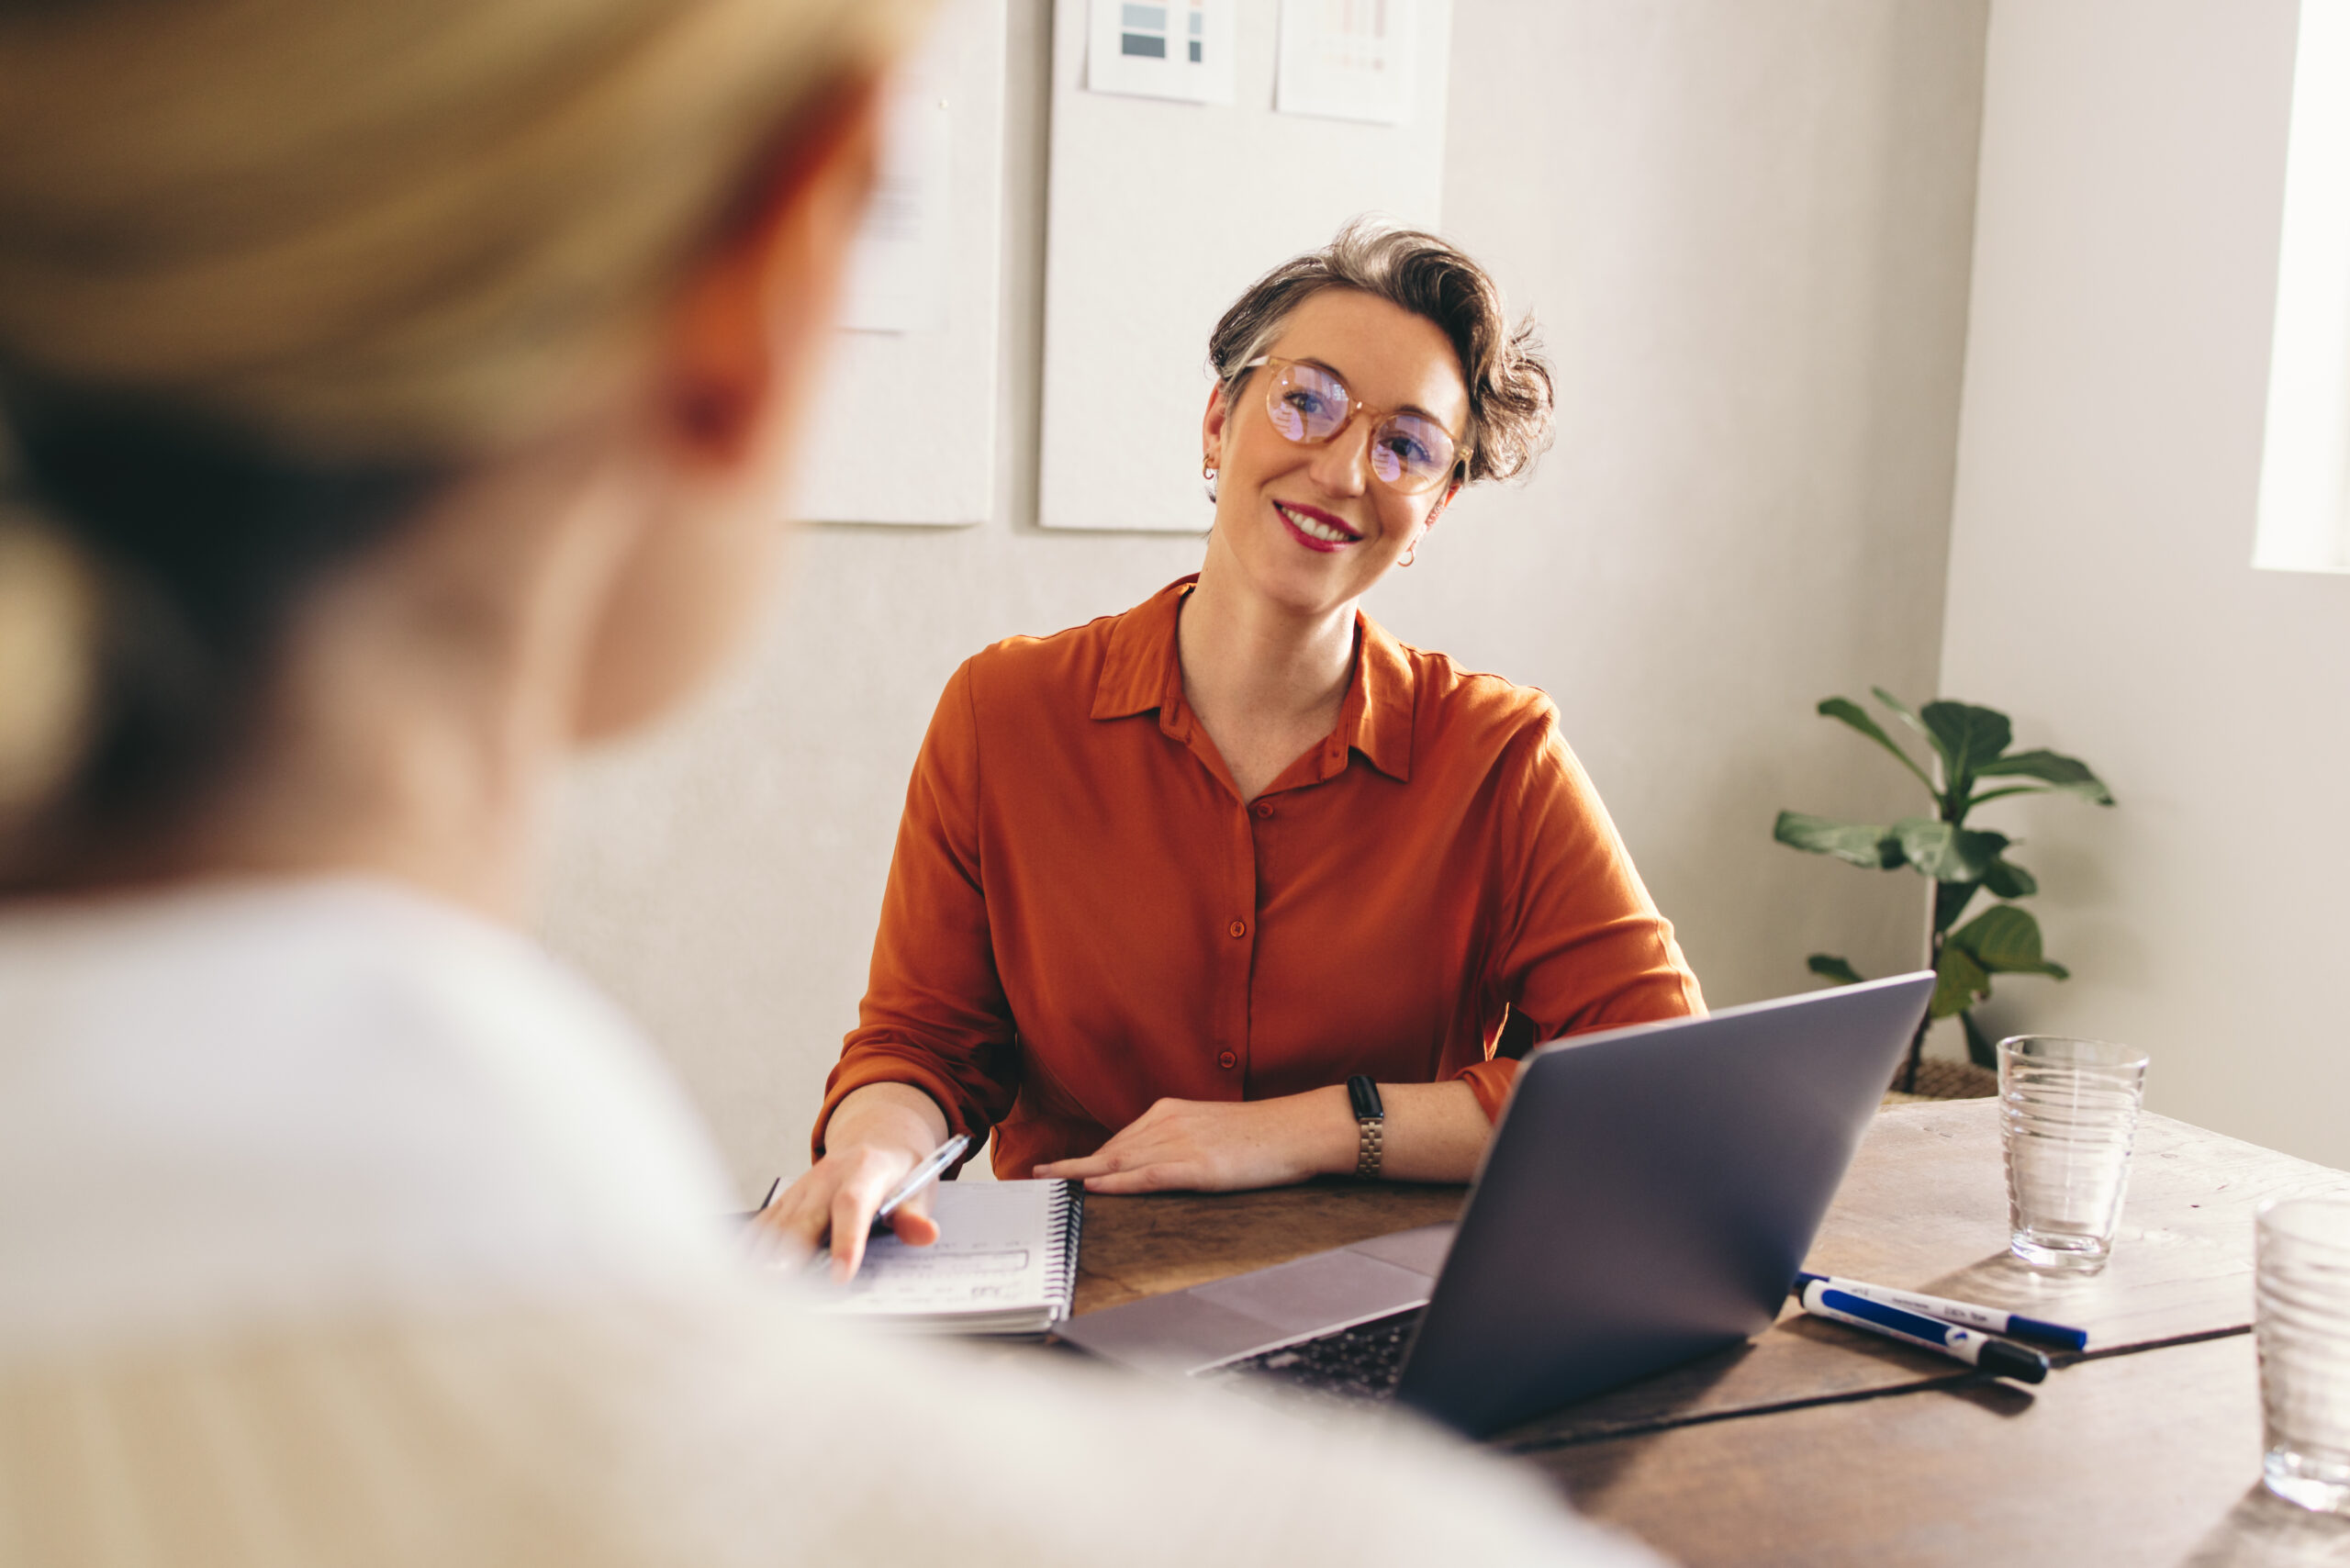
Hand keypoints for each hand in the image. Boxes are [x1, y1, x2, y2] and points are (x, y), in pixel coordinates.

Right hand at [752, 1083, 948, 1280]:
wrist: (877, 1136)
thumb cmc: (900, 1172)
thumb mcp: (920, 1188)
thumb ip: (916, 1215)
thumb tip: (926, 1234)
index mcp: (865, 1172)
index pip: (853, 1206)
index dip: (847, 1241)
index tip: (842, 1276)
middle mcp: (826, 1178)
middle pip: (804, 1220)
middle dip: (789, 1256)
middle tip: (778, 1291)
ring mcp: (803, 1189)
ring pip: (778, 1225)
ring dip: (763, 1258)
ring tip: (751, 1294)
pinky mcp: (787, 1200)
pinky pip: (764, 1225)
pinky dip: (749, 1249)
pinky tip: (736, 1274)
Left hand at [1033, 1089, 1352, 1193]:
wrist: (1299, 1129)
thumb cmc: (1262, 1135)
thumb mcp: (1210, 1129)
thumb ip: (1178, 1142)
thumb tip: (1150, 1163)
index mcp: (1170, 1112)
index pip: (1117, 1142)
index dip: (1082, 1158)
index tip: (1052, 1168)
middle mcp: (1168, 1123)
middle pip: (1108, 1151)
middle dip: (1069, 1166)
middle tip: (1033, 1178)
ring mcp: (1181, 1144)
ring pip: (1119, 1163)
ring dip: (1080, 1175)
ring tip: (1047, 1186)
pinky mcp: (1198, 1167)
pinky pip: (1148, 1176)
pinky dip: (1116, 1183)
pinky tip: (1093, 1188)